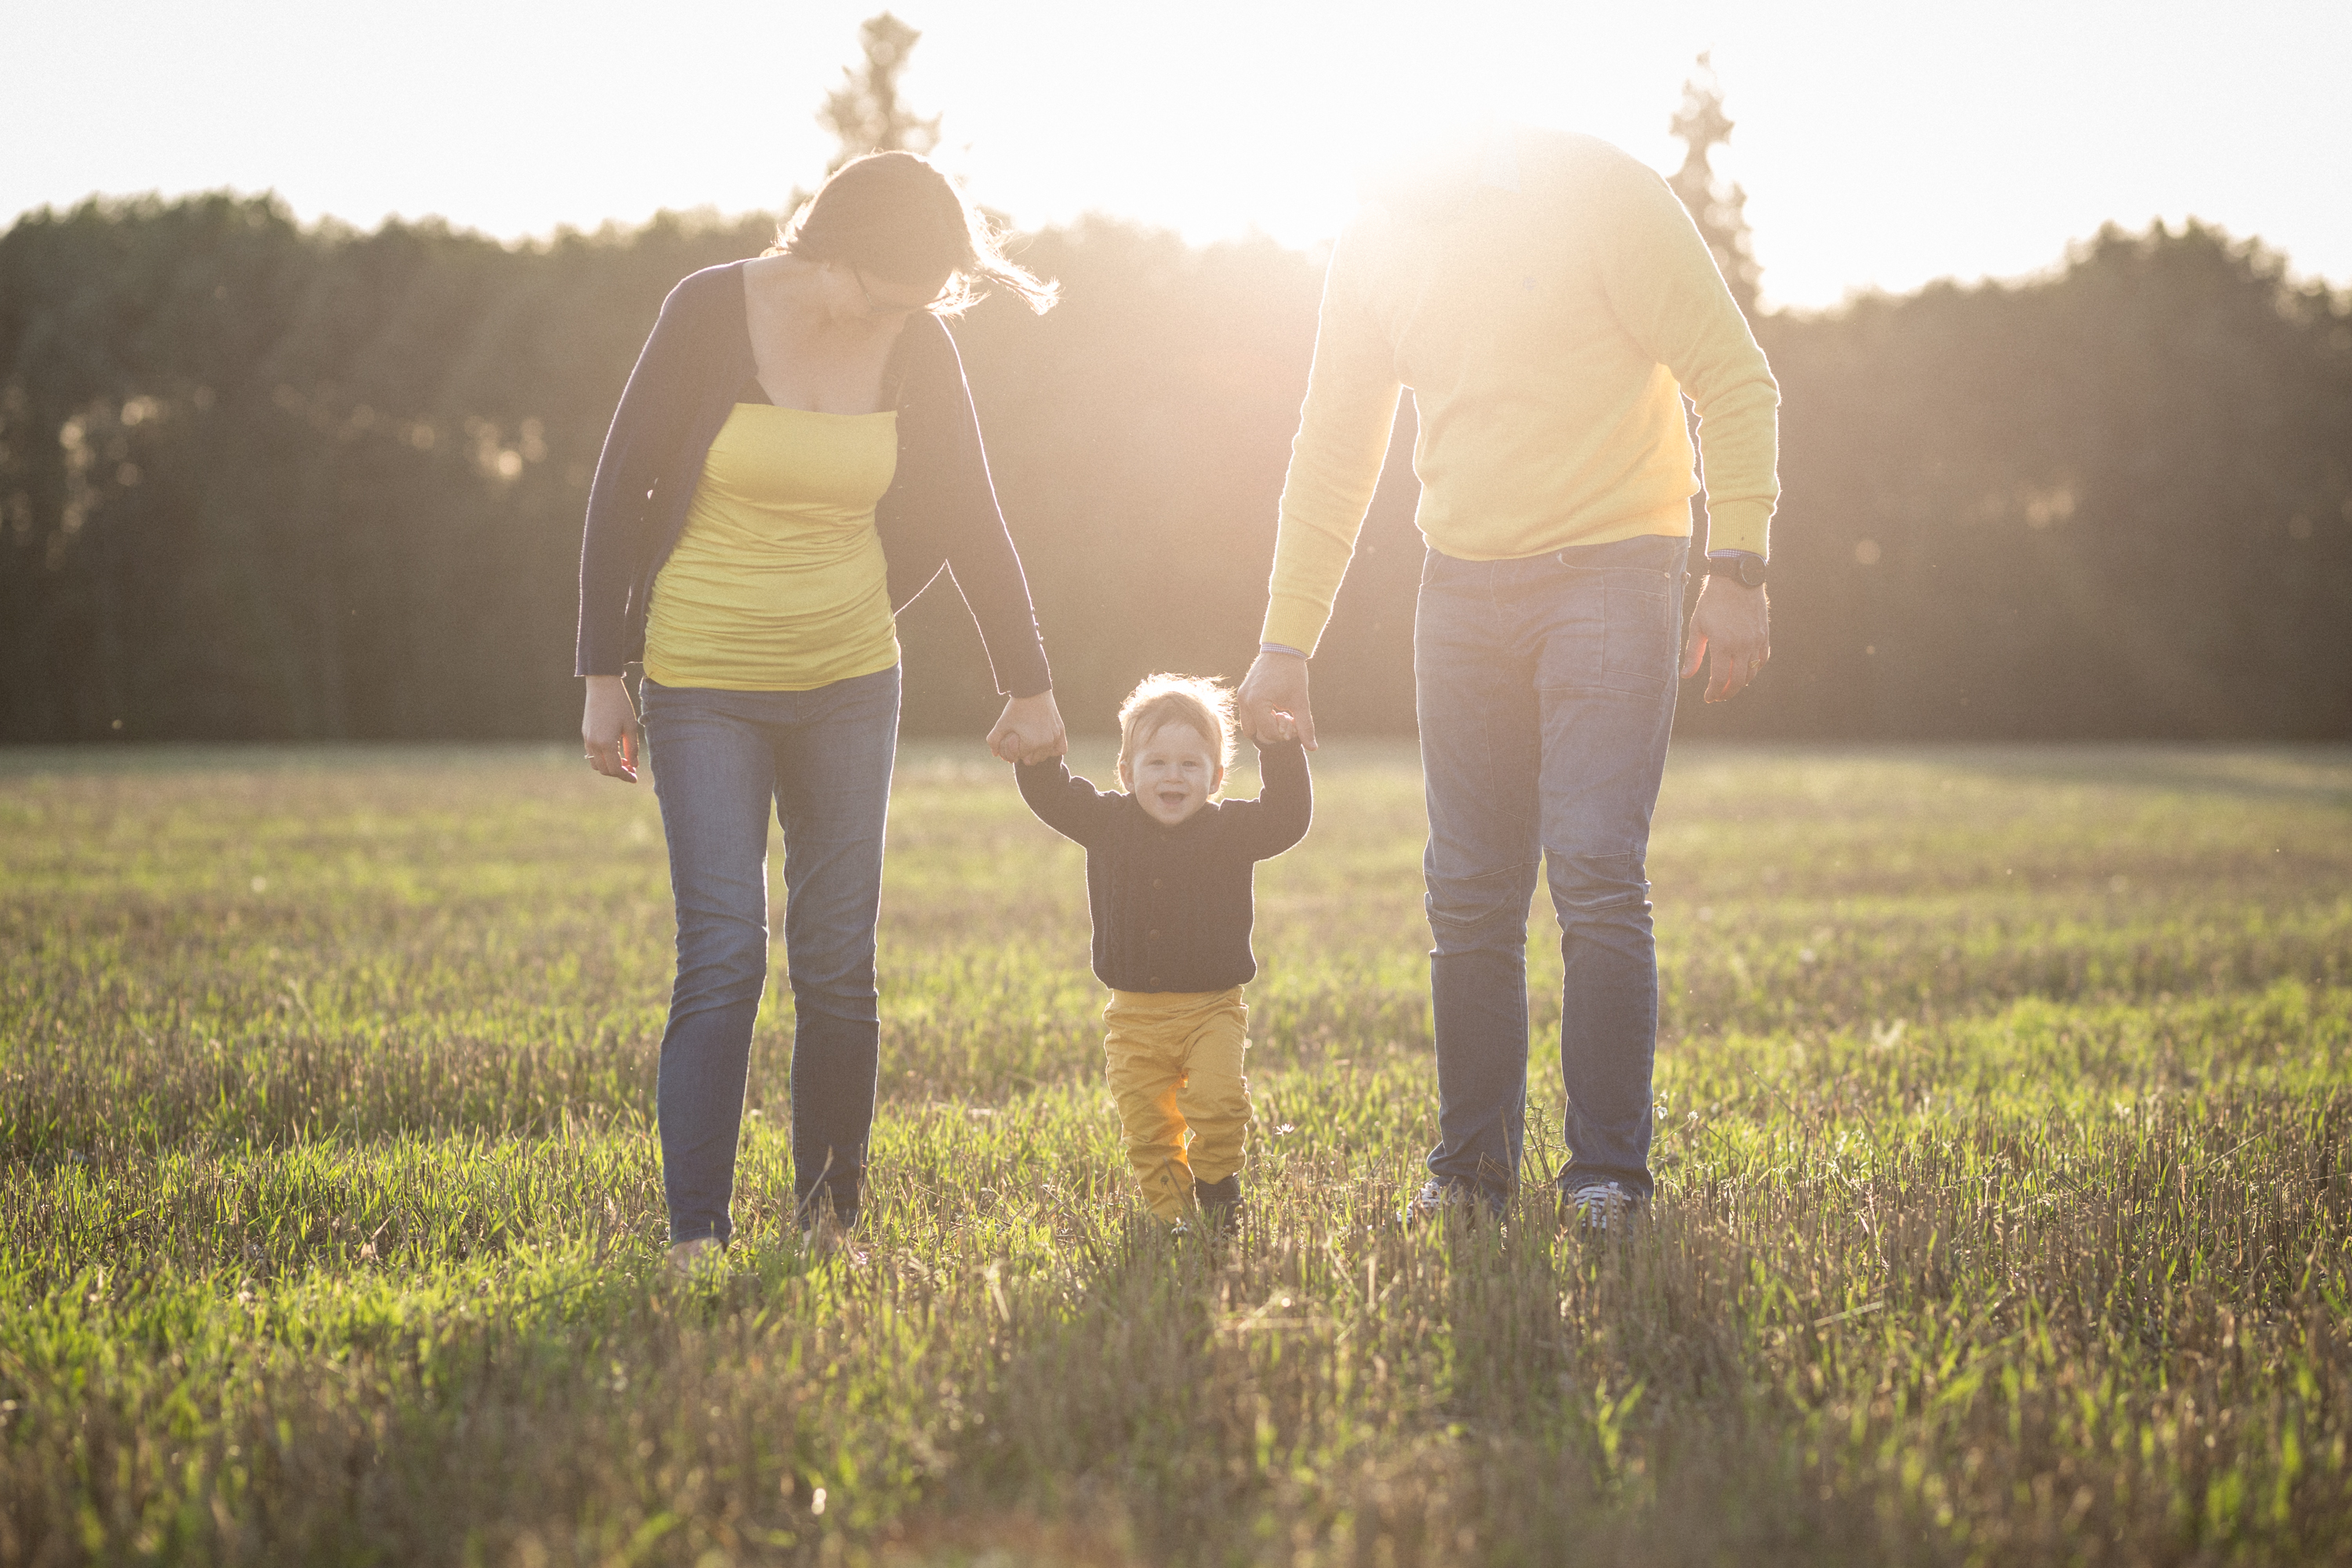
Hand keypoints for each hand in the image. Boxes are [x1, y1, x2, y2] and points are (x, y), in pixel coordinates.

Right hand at [582, 675, 639, 780]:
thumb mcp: (631, 727)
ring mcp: (587, 739)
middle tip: (631, 769)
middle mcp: (593, 744)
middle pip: (605, 770)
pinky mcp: (585, 734)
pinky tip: (614, 752)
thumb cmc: (619, 705)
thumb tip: (633, 765)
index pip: (615, 769)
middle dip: (618, 773)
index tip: (635, 778)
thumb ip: (632, 748)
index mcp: (606, 743)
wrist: (602, 686)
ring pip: (596, 764)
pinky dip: (602, 758)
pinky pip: (591, 754)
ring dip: (609, 767)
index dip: (626, 776)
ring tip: (623, 761)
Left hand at [988, 690, 1065, 763]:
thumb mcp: (1002, 723)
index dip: (1015, 749)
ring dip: (1039, 752)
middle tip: (1022, 741)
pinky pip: (1060, 749)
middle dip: (1027, 753)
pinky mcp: (1061, 730)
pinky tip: (1046, 743)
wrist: (1033, 689)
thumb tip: (995, 754)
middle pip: (1034, 759)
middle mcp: (1046, 742)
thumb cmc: (1016, 707)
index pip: (1021, 757)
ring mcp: (1055, 736)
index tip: (1014, 739)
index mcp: (1032, 743)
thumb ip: (993, 740)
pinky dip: (1054, 749)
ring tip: (1032, 742)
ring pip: (1046, 755)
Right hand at [1237, 649, 1316, 749]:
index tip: (1294, 722)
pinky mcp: (1242, 692)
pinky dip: (1260, 716)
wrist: (1283, 648)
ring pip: (1249, 725)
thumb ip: (1305, 726)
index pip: (1268, 733)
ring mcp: (1241, 696)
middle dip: (1270, 732)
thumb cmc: (1293, 673)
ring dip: (1263, 725)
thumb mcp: (1300, 701)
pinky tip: (1274, 707)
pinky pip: (1248, 714)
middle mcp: (1244, 701)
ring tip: (1279, 713)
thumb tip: (1312, 747)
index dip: (1283, 734)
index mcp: (1256, 703)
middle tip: (1285, 720)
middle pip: (1253, 733)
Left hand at [1680, 576, 1770, 702]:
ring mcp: (1755, 641)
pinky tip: (1746, 671)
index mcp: (1723, 644)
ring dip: (1741, 683)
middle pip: (1738, 681)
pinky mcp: (1764, 635)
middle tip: (1719, 697)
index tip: (1709, 697)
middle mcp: (1742, 646)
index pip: (1720, 679)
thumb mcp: (1697, 626)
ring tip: (1730, 686)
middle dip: (1727, 692)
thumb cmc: (1712, 602)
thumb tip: (1686, 676)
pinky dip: (1755, 669)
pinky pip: (1762, 659)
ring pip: (1752, 673)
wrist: (1737, 581)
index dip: (1714, 692)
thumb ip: (1692, 654)